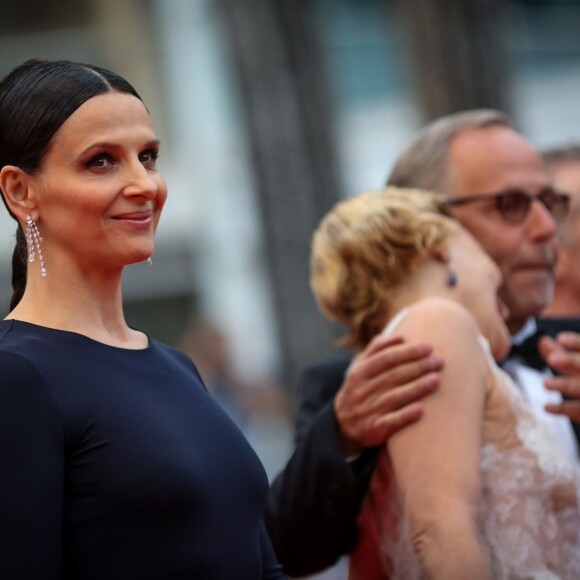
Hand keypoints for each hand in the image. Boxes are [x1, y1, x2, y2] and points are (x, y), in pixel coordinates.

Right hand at [333, 333, 442, 455]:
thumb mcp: (359, 369)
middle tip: (439, 361)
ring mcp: (367, 410)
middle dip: (418, 367)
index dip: (407, 352)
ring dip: (417, 388)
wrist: (341, 426)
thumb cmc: (359, 390)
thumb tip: (400, 336)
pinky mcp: (373, 429)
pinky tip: (421, 410)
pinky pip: (391, 422)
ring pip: (394, 397)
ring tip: (436, 379)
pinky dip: (405, 415)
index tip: (428, 347)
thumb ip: (376, 351)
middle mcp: (361, 390)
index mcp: (358, 372)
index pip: (385, 358)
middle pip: (393, 376)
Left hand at [540, 333, 579, 420]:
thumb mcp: (575, 363)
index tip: (560, 338)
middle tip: (552, 359)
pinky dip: (564, 409)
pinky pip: (579, 410)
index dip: (576, 343)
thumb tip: (543, 341)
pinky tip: (546, 407)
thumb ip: (559, 352)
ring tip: (545, 383)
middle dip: (570, 361)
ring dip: (566, 385)